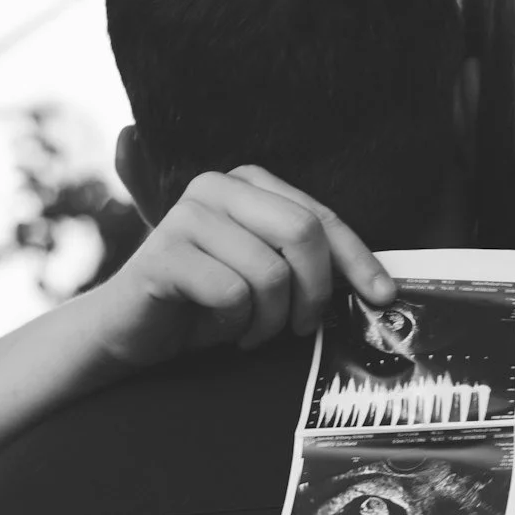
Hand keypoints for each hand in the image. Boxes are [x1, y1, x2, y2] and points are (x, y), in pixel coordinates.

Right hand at [100, 167, 393, 365]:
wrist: (131, 331)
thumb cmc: (206, 303)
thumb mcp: (267, 275)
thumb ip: (307, 262)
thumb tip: (380, 284)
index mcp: (248, 183)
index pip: (321, 217)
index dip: (358, 259)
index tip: (383, 295)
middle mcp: (216, 186)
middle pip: (303, 233)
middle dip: (313, 291)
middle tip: (300, 326)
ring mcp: (187, 216)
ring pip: (269, 272)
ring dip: (269, 319)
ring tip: (249, 329)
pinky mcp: (164, 253)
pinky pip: (232, 294)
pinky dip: (234, 324)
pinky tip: (219, 327)